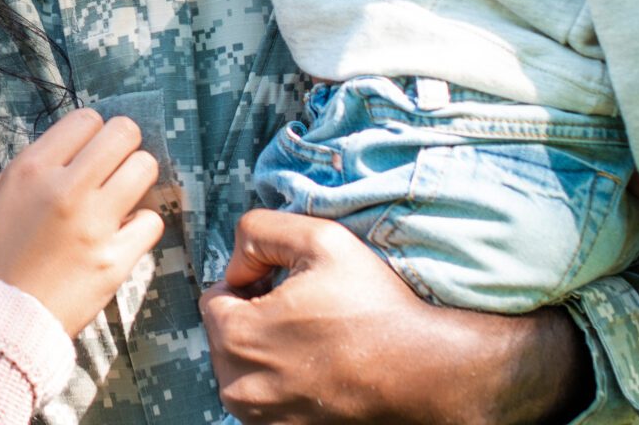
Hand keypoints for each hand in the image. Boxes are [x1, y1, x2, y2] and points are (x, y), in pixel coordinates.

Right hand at [0, 108, 164, 334]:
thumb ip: (28, 170)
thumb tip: (66, 154)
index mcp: (32, 169)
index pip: (86, 119)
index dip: (91, 132)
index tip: (89, 150)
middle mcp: (66, 188)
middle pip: (123, 133)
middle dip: (123, 145)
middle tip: (114, 166)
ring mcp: (94, 224)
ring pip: (145, 168)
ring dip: (136, 179)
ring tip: (122, 196)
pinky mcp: (114, 259)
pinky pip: (152, 221)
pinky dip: (141, 225)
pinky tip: (123, 232)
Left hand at [200, 209, 589, 424]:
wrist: (422, 372)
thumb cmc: (373, 307)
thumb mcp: (320, 239)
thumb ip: (260, 231)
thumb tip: (238, 261)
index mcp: (235, 335)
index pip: (215, 297)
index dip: (249, 282)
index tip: (284, 283)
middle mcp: (238, 384)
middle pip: (226, 334)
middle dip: (254, 316)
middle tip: (302, 308)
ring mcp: (261, 415)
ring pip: (244, 368)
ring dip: (266, 350)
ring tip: (313, 338)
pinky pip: (266, 397)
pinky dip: (283, 380)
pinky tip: (319, 366)